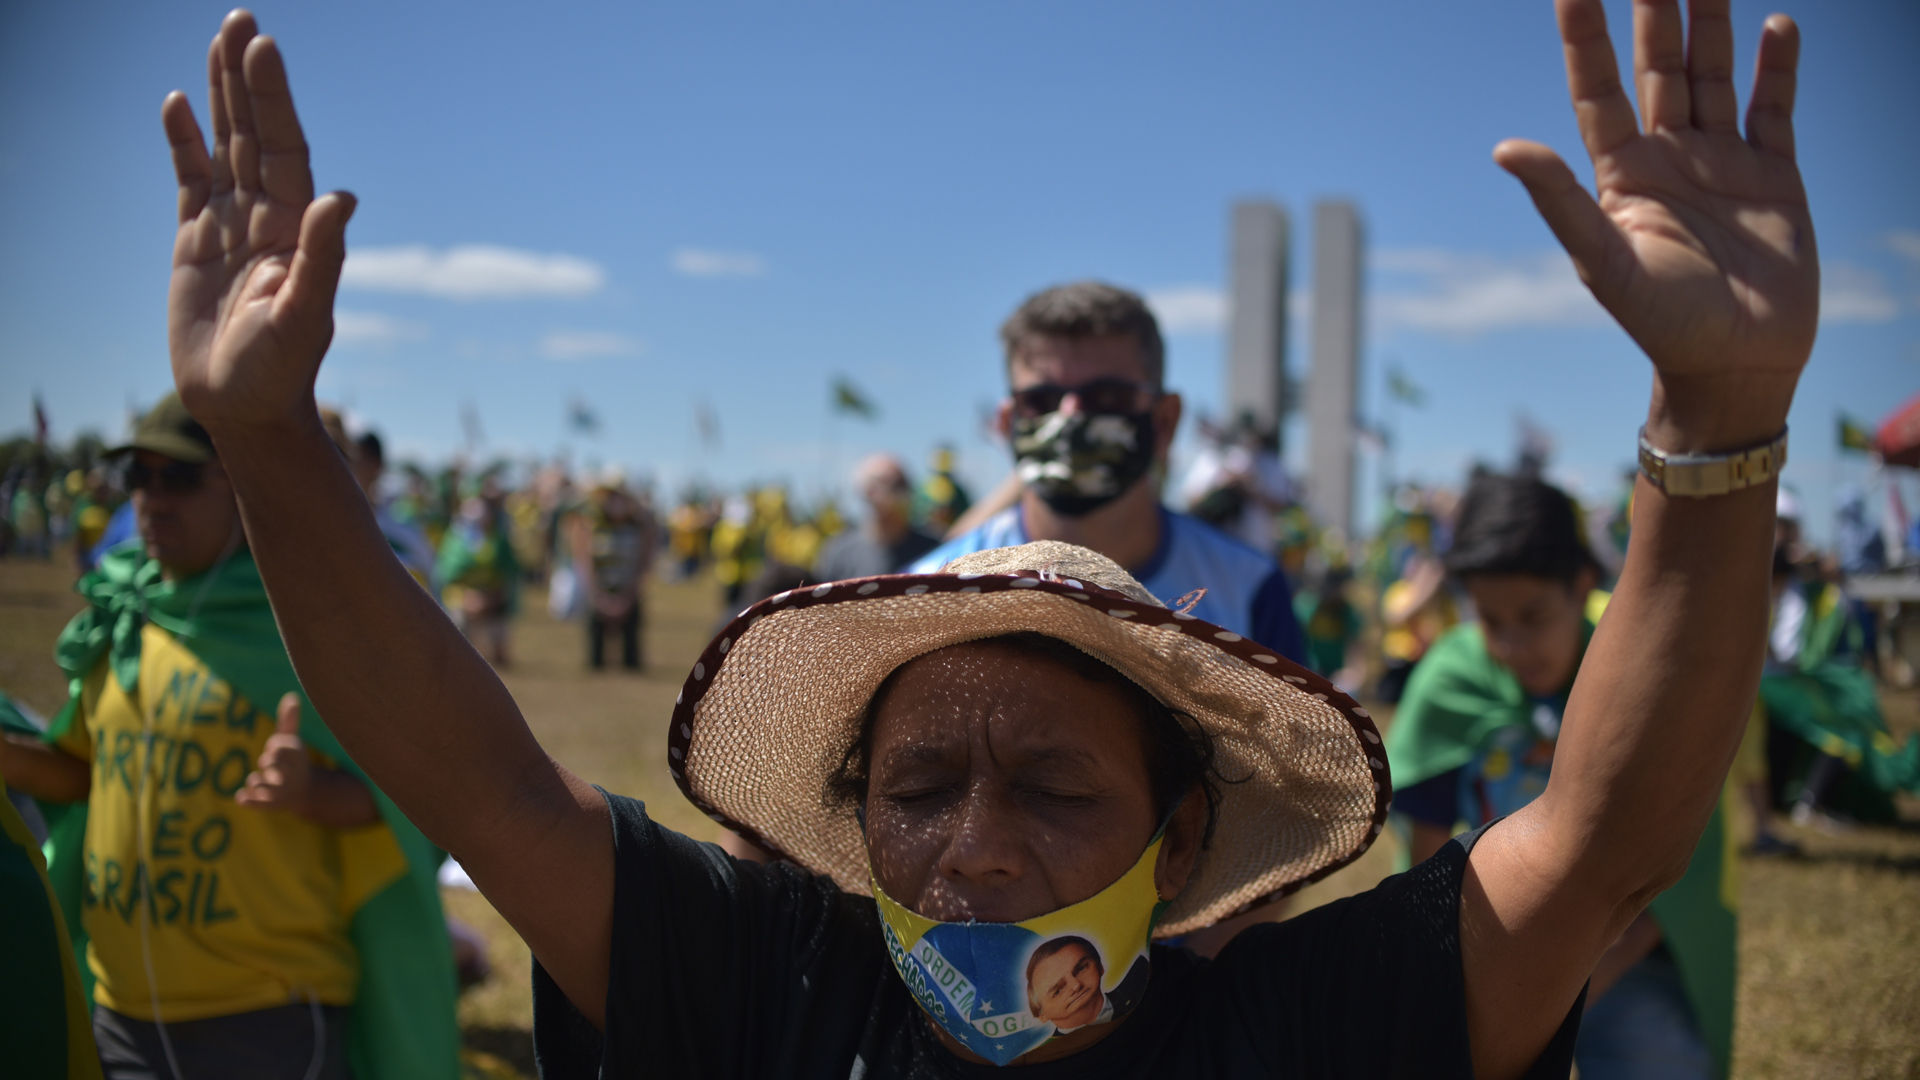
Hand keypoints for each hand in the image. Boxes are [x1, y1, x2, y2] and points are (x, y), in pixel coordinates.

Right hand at [165, 10, 352, 433]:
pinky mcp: (197, 241)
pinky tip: (175, 105)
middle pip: (255, 133)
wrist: (246, 407)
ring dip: (221, 96)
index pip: (284, 147)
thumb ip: (322, 257)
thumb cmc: (282, 369)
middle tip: (241, 20)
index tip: (263, 47)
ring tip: (219, 41)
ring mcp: (232, 225)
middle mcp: (267, 216)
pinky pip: (190, 180)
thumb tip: (342, 198)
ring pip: (225, 145)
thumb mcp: (304, 315)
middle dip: (248, 79)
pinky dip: (184, 143)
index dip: (273, 99)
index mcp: (295, 226)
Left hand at [236, 692, 312, 814]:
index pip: (286, 748)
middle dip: (271, 764)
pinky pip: (262, 804)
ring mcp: (282, 791)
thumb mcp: (292, 739)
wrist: (304, 791)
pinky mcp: (272, 805)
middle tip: (265, 763)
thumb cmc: (292, 760)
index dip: (278, 745)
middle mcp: (291, 774)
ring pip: (270, 787)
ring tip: (254, 779)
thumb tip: (292, 696)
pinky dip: (251, 801)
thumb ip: (289, 720)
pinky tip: (240, 797)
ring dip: (259, 783)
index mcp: (297, 756)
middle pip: (279, 767)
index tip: (272, 745)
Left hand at [1495, 0, 1815, 451]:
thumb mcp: (1604, 260)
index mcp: (1621, 172)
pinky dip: (1776, 69)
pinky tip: (1776, 25)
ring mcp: (1722, 160)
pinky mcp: (1775, 175)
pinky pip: (1773, 108)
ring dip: (1712, 21)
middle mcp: (1668, 155)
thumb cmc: (1661, 322)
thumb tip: (1504, 148)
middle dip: (1655, 8)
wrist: (1734, 365)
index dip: (1585, 35)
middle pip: (1659, 65)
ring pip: (1713, 73)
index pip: (1598, 87)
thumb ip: (1561, 201)